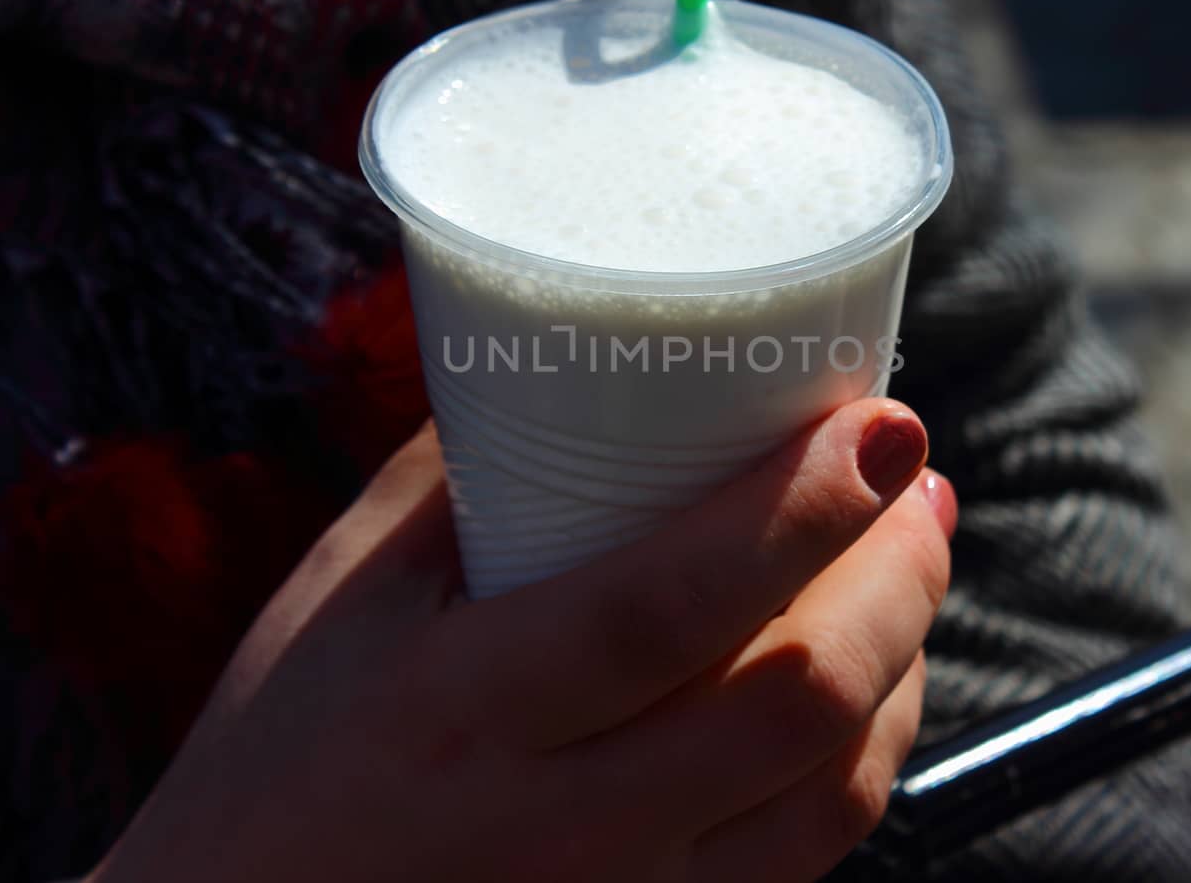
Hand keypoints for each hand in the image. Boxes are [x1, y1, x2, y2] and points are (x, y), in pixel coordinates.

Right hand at [91, 398, 956, 882]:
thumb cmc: (275, 761)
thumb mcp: (340, 599)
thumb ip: (459, 477)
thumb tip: (577, 357)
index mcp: (460, 710)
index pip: (664, 606)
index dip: (797, 510)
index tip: (885, 425)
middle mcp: (552, 825)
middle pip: (791, 701)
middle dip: (895, 575)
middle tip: (915, 480)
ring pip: (831, 790)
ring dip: (904, 659)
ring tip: (909, 556)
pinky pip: (809, 854)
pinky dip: (866, 752)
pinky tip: (865, 682)